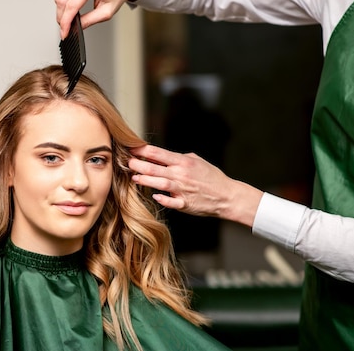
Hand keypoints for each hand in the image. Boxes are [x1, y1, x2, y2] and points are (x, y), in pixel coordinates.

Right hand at [55, 0, 147, 38]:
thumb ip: (89, 20)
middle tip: (65, 27)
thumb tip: (74, 27)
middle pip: (62, 0)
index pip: (72, 5)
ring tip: (70, 16)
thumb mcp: (106, 13)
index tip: (63, 32)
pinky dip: (61, 0)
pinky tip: (70, 4)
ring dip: (61, 9)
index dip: (65, 21)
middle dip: (61, 17)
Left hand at [129, 145, 261, 226]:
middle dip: (138, 164)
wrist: (227, 196)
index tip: (131, 148)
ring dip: (145, 180)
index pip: (159, 153)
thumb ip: (179, 158)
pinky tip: (154, 196)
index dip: (143, 150)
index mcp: (184, 162)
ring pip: (159, 184)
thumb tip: (162, 156)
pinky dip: (162, 199)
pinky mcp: (185, 204)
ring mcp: (183, 190)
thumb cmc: (211, 177)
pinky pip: (171, 202)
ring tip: (134, 177)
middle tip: (127, 162)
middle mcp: (181, 175)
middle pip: (155, 168)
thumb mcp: (197, 161)